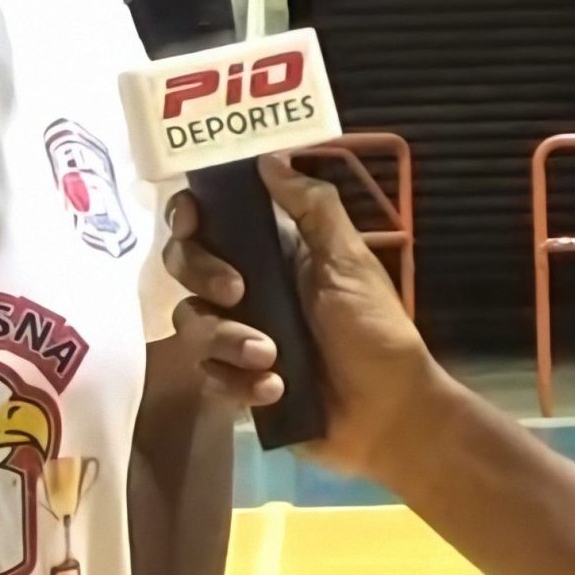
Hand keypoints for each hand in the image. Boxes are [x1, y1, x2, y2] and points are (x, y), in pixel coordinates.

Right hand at [164, 155, 439, 479]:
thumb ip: (313, 208)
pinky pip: (209, 376)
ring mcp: (238, 337)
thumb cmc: (376, 331)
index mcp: (274, 252)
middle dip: (203, 272)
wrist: (389, 415)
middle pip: (185, 265)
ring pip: (192, 323)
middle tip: (238, 291)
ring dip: (227, 339)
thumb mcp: (350, 262)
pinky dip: (239, 383)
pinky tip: (275, 390)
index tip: (193, 221)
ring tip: (272, 357)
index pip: (211, 221)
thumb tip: (270, 159)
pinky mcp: (237, 383)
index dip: (190, 216)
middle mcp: (248, 289)